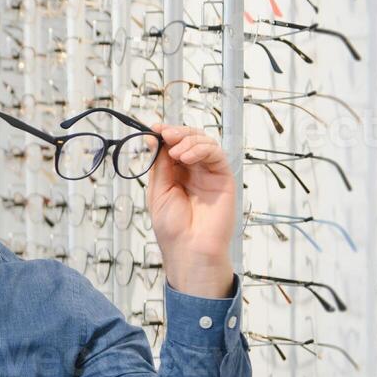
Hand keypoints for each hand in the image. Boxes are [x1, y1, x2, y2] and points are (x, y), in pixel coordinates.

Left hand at [146, 123, 236, 297]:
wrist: (189, 249)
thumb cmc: (172, 228)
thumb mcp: (158, 191)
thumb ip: (159, 165)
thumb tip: (152, 139)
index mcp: (175, 175)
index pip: (172, 147)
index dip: (165, 135)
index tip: (154, 127)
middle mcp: (193, 171)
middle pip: (189, 140)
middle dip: (176, 133)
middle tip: (165, 133)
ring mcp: (209, 174)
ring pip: (204, 143)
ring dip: (188, 140)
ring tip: (176, 151)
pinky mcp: (223, 177)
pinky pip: (216, 155)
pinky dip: (201, 149)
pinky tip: (187, 156)